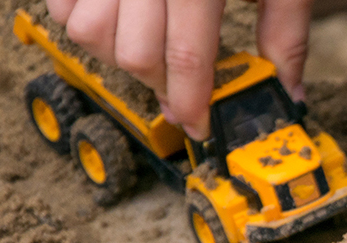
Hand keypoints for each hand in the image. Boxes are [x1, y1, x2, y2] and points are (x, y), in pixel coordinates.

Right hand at [47, 0, 312, 138]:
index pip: (186, 57)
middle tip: (183, 85)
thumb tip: (287, 95)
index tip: (199, 127)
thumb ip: (284, 32)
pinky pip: (59, 5)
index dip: (192, 103)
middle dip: (159, 84)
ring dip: (118, 55)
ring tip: (153, 47)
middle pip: (132, 54)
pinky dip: (84, 23)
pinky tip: (123, 19)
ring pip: (86, 33)